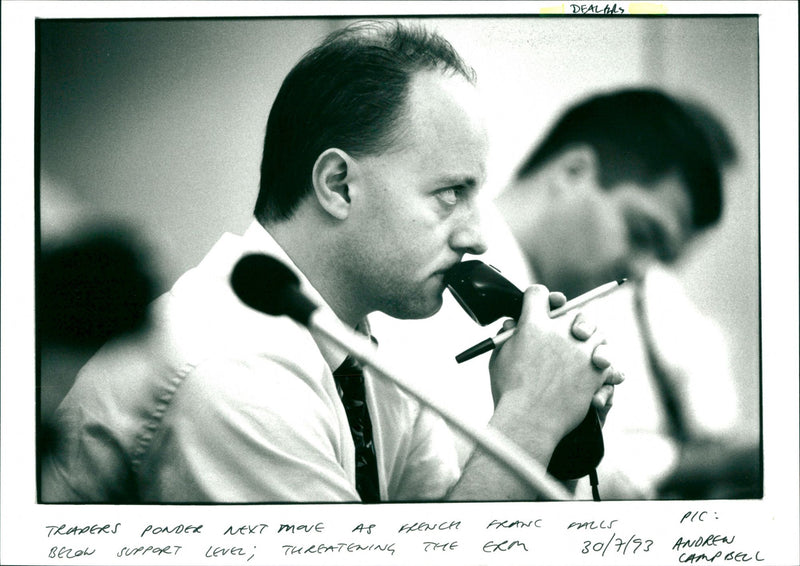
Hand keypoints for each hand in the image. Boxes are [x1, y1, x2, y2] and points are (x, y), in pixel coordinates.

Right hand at [488, 285, 619, 449]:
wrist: (531, 421)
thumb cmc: (510, 392)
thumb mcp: (498, 358)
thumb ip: (508, 336)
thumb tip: (514, 323)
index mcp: (531, 324)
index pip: (538, 293)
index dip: (539, 297)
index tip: (543, 305)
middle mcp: (558, 331)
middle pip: (573, 311)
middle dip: (570, 319)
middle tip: (566, 331)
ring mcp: (580, 349)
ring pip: (595, 331)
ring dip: (589, 339)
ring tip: (582, 351)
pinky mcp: (596, 368)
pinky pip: (606, 355)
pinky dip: (601, 360)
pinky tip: (594, 366)